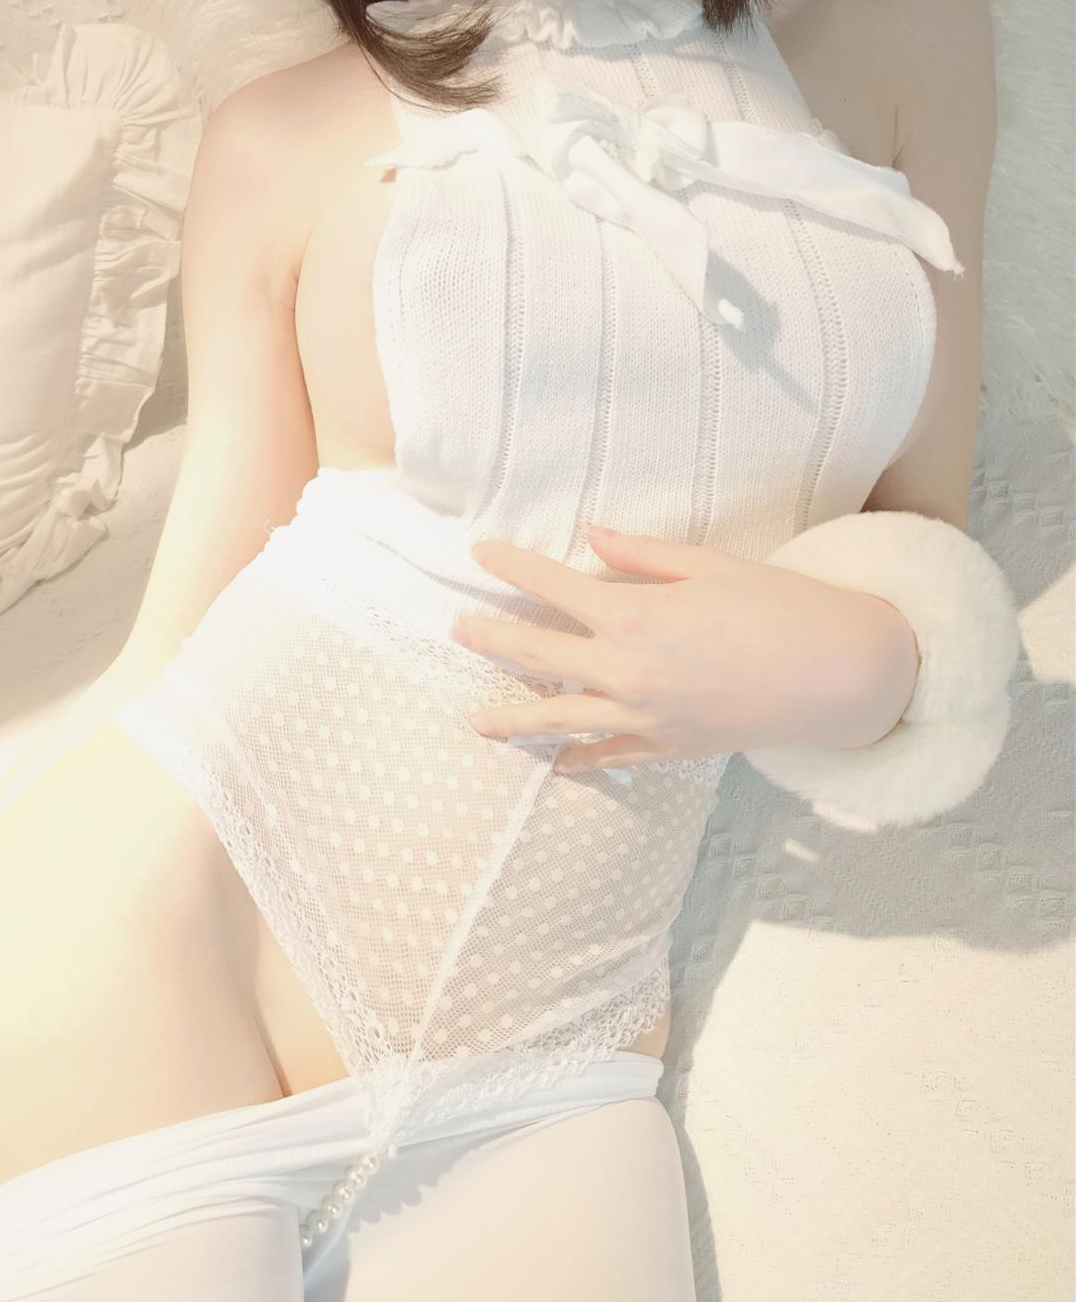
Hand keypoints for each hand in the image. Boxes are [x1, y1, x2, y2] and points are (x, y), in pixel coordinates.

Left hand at [454, 527, 920, 774]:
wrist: (843, 676)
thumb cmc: (782, 607)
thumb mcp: (710, 565)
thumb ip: (642, 556)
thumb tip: (590, 537)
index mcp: (635, 615)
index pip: (553, 587)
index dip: (512, 566)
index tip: (480, 552)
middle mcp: (629, 670)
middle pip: (538, 655)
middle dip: (492, 639)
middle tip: (458, 629)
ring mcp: (647, 715)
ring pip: (561, 717)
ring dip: (513, 717)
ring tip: (476, 721)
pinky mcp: (673, 746)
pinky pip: (614, 754)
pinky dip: (582, 759)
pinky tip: (557, 764)